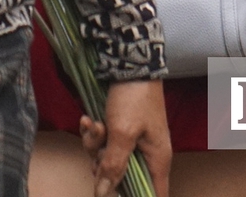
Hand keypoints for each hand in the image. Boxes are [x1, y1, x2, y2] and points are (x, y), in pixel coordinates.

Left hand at [80, 79, 171, 196]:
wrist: (128, 63)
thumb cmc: (133, 98)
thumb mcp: (122, 134)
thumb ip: (113, 165)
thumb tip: (103, 193)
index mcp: (157, 161)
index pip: (153, 194)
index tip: (116, 194)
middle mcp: (147, 154)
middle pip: (122, 177)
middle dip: (104, 163)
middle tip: (99, 146)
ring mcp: (132, 141)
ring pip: (108, 158)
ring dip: (95, 143)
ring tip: (93, 124)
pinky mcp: (119, 129)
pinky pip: (103, 141)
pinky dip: (94, 131)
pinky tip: (88, 119)